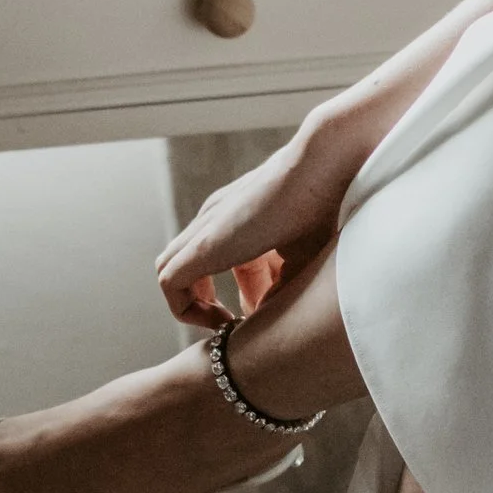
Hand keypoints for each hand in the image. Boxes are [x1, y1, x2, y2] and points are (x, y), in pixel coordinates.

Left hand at [154, 98, 375, 328]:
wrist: (321, 167)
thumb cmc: (324, 207)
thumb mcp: (303, 255)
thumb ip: (285, 284)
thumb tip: (272, 315)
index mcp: (238, 218)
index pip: (223, 259)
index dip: (241, 292)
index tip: (264, 310)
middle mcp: (214, 221)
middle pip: (190, 267)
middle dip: (208, 302)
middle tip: (238, 324)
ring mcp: (204, 230)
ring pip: (169, 271)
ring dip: (192, 306)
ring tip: (226, 325)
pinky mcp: (202, 246)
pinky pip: (168, 283)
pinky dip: (187, 308)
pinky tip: (224, 320)